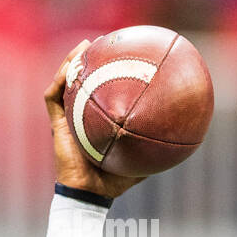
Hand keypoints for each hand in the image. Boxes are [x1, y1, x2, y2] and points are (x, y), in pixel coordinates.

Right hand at [44, 40, 144, 199]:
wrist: (90, 193)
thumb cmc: (116, 181)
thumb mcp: (142, 160)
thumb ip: (155, 147)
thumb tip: (183, 138)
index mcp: (97, 123)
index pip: (101, 95)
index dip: (107, 77)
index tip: (121, 60)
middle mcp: (80, 117)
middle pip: (81, 82)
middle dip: (89, 61)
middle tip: (103, 43)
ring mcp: (67, 119)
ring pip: (64, 83)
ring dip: (72, 63)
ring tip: (85, 45)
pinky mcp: (56, 124)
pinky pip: (53, 96)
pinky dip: (61, 79)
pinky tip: (72, 66)